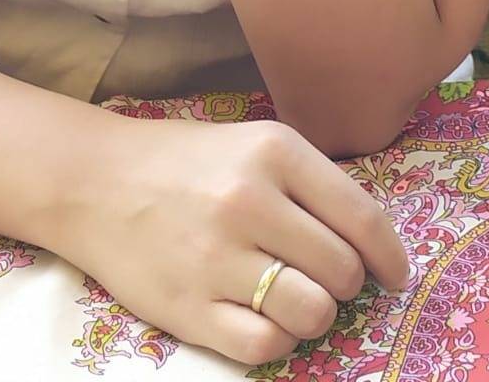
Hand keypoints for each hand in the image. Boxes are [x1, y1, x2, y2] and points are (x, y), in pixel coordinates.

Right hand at [59, 115, 411, 367]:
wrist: (95, 181)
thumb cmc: (185, 162)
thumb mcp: (252, 144)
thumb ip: (310, 185)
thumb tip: (370, 244)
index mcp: (273, 151)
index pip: (362, 219)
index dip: (390, 257)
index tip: (393, 275)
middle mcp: (249, 201)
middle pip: (342, 271)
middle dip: (343, 283)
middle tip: (321, 277)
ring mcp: (217, 258)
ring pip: (312, 314)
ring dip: (313, 313)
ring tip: (292, 298)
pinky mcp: (188, 308)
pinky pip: (266, 345)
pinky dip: (276, 338)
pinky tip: (261, 315)